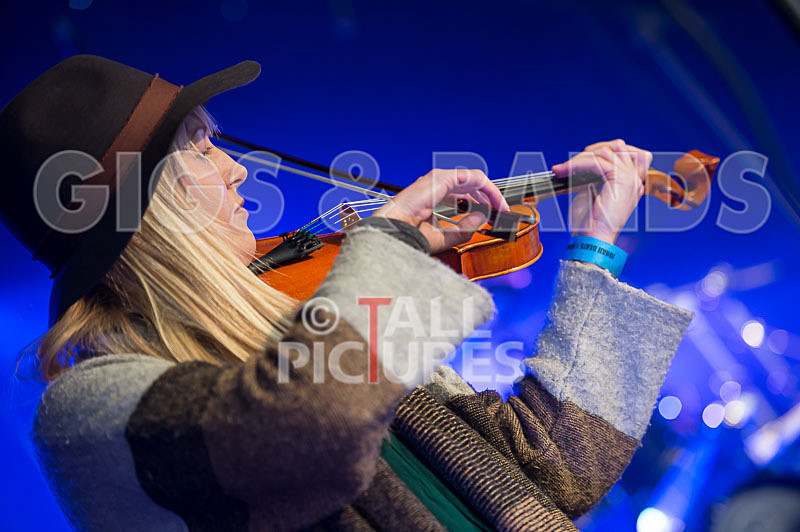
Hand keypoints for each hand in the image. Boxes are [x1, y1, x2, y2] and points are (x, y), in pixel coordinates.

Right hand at [373, 169, 508, 252]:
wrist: (395, 234)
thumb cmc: (411, 237)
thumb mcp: (445, 236)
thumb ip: (464, 228)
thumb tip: (482, 217)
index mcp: (433, 197)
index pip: (462, 194)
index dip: (480, 203)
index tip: (493, 216)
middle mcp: (436, 186)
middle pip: (471, 186)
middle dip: (489, 198)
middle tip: (501, 213)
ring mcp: (439, 179)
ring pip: (475, 179)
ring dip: (491, 193)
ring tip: (501, 208)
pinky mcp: (443, 178)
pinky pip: (474, 177)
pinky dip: (488, 189)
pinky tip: (495, 203)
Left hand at [553, 139, 651, 244]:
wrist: (593, 239)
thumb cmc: (590, 223)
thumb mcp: (592, 192)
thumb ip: (593, 175)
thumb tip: (582, 162)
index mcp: (632, 182)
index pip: (628, 151)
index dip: (605, 148)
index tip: (583, 158)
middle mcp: (635, 178)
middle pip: (618, 146)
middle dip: (592, 150)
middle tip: (572, 163)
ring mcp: (631, 178)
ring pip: (605, 152)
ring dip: (580, 158)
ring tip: (565, 168)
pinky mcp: (622, 180)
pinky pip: (597, 162)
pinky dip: (577, 164)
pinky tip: (565, 171)